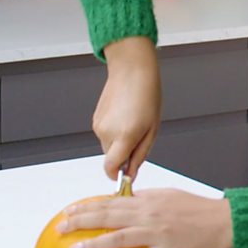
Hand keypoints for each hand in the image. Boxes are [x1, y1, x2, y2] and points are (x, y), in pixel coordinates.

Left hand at [58, 188, 233, 247]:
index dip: (87, 206)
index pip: (111, 201)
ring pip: (121, 239)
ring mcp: (160, 236)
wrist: (224, 221)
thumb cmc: (197, 209)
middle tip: (60, 228)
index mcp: (148, 201)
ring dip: (96, 244)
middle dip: (81, 220)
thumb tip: (123, 200)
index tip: (68, 211)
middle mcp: (150, 215)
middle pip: (109, 216)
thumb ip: (145, 198)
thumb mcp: (169, 195)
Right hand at [96, 36, 161, 179]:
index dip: (116, 176)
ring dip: (118, 143)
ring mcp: (99, 126)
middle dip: (123, 155)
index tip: (125, 176)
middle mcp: (107, 133)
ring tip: (132, 123)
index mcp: (124, 136)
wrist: (132, 72)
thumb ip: (139, 155)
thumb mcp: (152, 130)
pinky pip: (104, 135)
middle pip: (111, 158)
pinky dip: (113, 132)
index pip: (111, 168)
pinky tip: (123, 117)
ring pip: (108, 147)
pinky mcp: (95, 120)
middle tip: (138, 138)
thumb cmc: (147, 96)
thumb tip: (130, 174)